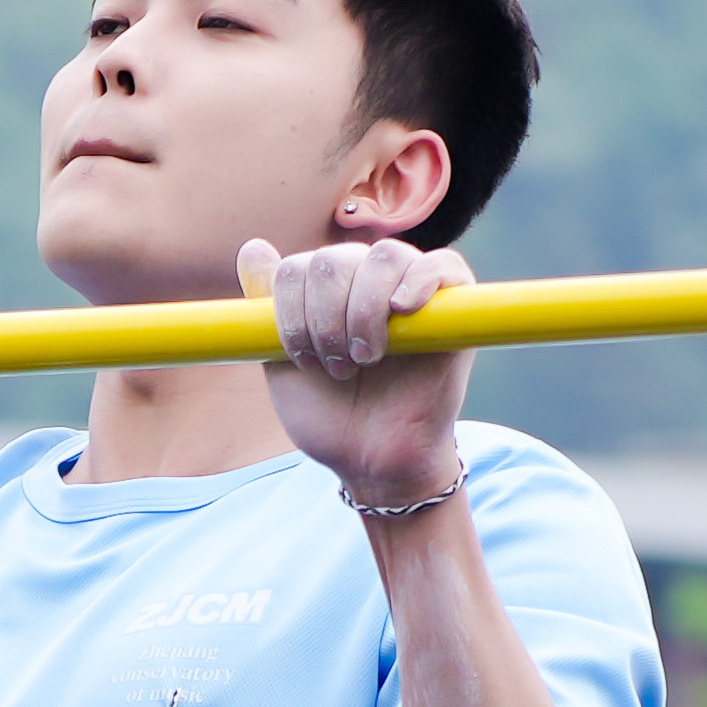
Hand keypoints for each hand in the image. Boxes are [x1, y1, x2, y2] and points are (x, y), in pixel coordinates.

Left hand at [247, 235, 465, 502]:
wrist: (373, 460)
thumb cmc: (331, 415)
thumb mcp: (284, 362)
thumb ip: (267, 307)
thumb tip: (252, 247)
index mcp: (326, 290)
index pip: (297, 268)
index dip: (292, 315)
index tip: (304, 363)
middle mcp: (366, 279)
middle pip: (335, 260)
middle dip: (325, 320)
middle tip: (339, 369)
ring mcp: (410, 289)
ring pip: (383, 257)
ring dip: (365, 310)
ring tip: (367, 358)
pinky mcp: (454, 307)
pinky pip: (443, 264)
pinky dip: (420, 279)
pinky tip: (402, 309)